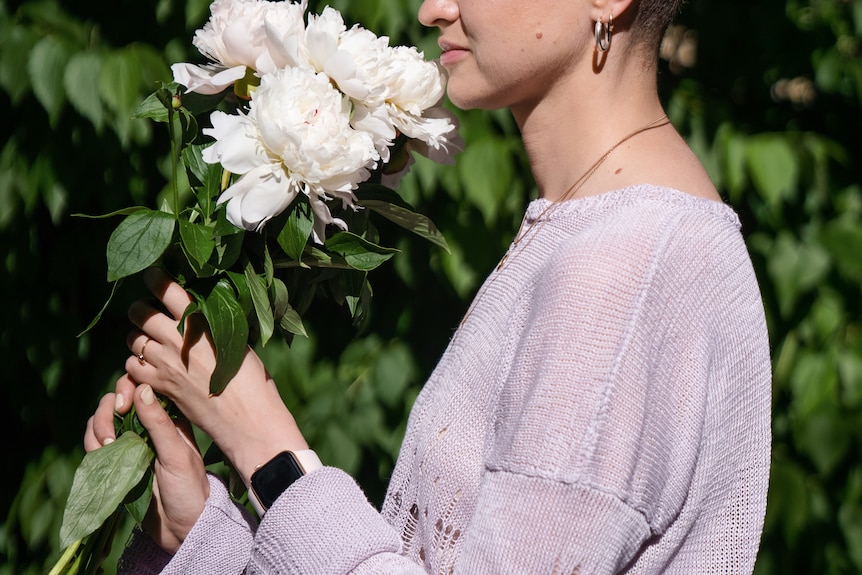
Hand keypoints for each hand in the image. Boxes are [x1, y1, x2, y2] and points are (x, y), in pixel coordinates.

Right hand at [84, 375, 208, 552]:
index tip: (124, 405)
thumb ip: (159, 423)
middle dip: (108, 410)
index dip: (127, 387)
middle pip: (116, 400)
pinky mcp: (116, 460)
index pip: (142, 386)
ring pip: (102, 419)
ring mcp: (130, 441)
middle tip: (113, 431)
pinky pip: (95, 442)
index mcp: (168, 417)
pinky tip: (101, 453)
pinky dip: (92, 444)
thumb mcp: (177, 454)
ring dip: (98, 427)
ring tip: (107, 445)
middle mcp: (147, 424)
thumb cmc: (188, 488)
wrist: (181, 526)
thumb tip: (142, 389)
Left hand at [123, 267, 307, 484]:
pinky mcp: (159, 386)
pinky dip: (137, 363)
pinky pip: (132, 366)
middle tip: (150, 310)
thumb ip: (214, 323)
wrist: (247, 418)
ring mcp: (164, 364)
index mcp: (200, 322)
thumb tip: (200, 308)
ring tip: (150, 339)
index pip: (166, 289)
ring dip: (138, 336)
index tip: (152, 274)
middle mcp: (176, 339)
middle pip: (140, 311)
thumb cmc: (253, 379)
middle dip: (141, 308)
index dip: (154, 277)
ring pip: (132, 339)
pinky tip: (150, 364)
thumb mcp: (238, 341)